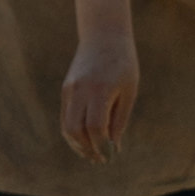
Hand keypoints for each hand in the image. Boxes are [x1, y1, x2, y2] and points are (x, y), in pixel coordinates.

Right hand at [57, 28, 142, 163]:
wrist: (103, 35)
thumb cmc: (123, 63)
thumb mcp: (129, 91)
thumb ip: (119, 119)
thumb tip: (113, 147)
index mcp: (99, 90)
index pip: (95, 127)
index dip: (102, 146)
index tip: (111, 156)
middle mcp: (79, 91)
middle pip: (75, 130)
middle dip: (87, 149)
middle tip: (100, 160)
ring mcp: (69, 90)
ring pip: (66, 126)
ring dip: (78, 144)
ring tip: (92, 153)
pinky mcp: (65, 90)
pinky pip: (66, 117)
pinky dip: (74, 132)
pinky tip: (86, 139)